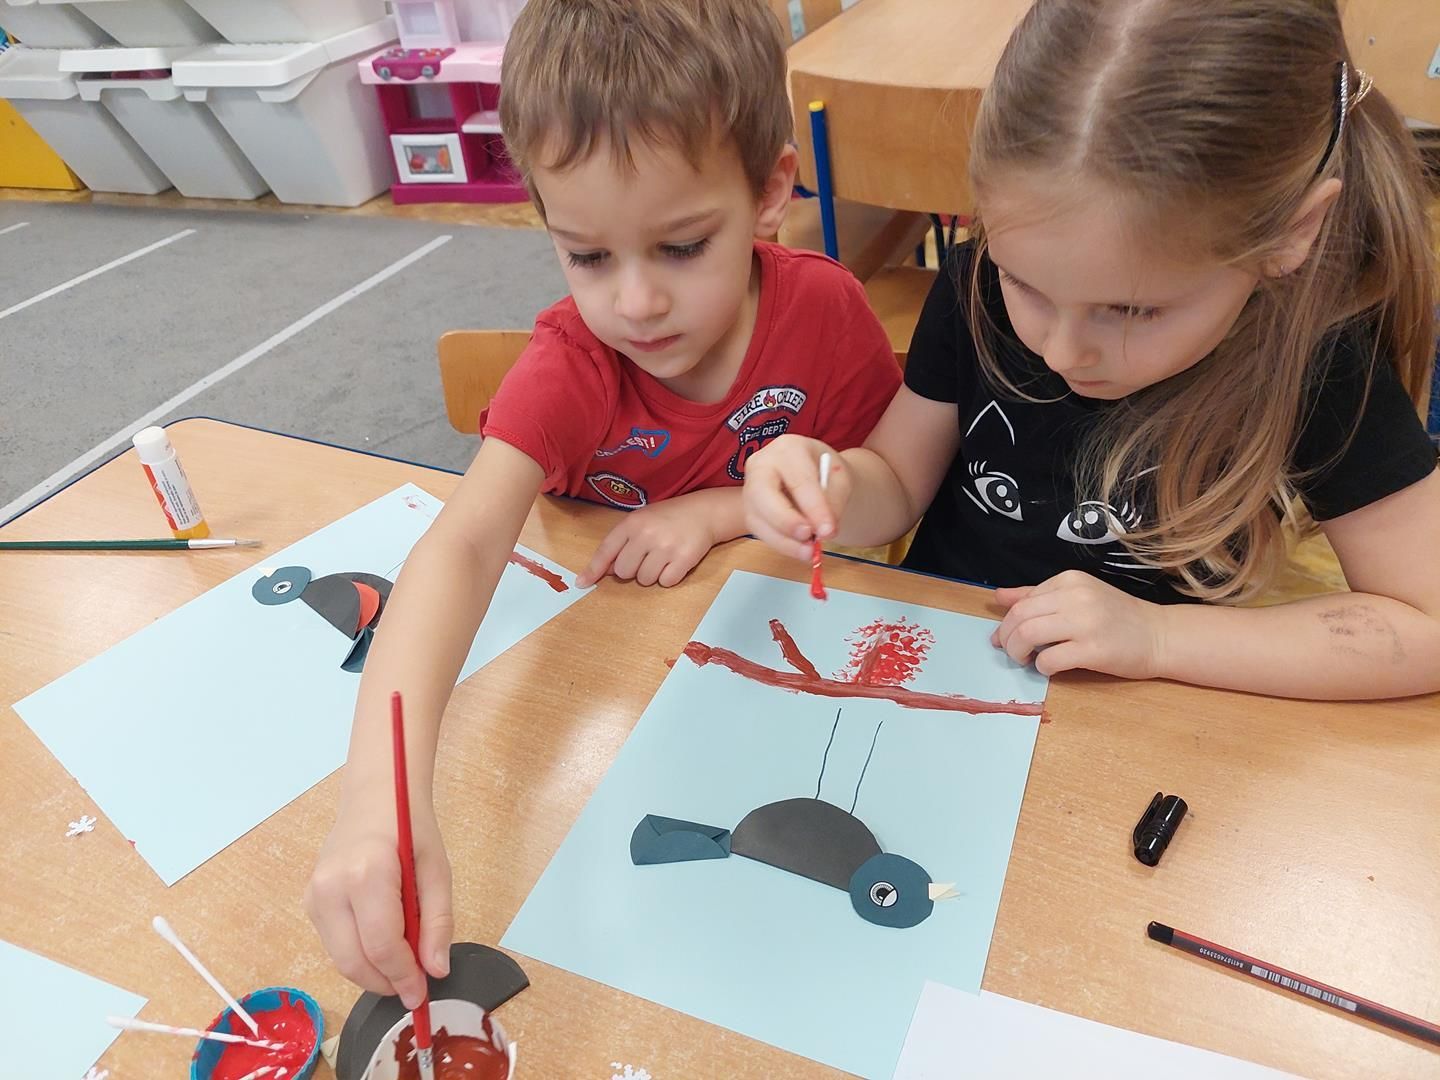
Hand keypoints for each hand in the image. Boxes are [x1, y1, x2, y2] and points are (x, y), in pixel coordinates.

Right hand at [304, 797, 452, 1007]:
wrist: (374, 797)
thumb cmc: (409, 828)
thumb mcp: (437, 871)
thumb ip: (438, 922)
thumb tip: (435, 970)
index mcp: (366, 875)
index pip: (381, 946)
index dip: (403, 977)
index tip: (421, 993)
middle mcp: (331, 888)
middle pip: (353, 961)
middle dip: (385, 983)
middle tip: (412, 988)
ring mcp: (314, 896)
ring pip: (339, 959)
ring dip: (372, 972)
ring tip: (402, 962)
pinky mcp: (309, 902)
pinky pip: (334, 944)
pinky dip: (359, 954)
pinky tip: (382, 941)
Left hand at [577, 499, 717, 587]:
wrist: (704, 512)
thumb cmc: (668, 517)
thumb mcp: (642, 520)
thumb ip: (623, 541)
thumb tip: (606, 570)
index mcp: (632, 523)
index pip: (607, 550)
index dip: (593, 569)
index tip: (582, 583)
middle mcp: (646, 534)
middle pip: (625, 572)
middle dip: (633, 571)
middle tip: (647, 557)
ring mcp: (666, 547)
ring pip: (645, 580)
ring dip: (652, 575)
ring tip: (663, 557)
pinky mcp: (684, 559)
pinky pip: (666, 582)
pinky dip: (669, 577)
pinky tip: (675, 562)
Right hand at [743, 435, 849, 560]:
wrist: (818, 476)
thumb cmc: (828, 473)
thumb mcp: (841, 481)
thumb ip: (834, 502)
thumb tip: (824, 530)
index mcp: (789, 448)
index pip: (799, 480)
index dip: (814, 507)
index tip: (829, 530)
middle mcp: (762, 464)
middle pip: (763, 493)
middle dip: (786, 520)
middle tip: (809, 537)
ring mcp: (751, 488)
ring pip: (758, 518)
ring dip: (784, 540)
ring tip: (810, 552)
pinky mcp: (750, 510)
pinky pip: (760, 531)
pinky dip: (782, 545)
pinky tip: (800, 550)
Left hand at [991, 570, 1167, 678]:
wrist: (1159, 635)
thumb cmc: (1117, 617)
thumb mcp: (1077, 597)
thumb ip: (1037, 596)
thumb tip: (999, 597)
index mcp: (1070, 580)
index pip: (1022, 601)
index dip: (1006, 623)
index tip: (1004, 637)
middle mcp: (1076, 596)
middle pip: (1020, 617)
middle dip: (1007, 639)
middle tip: (1011, 653)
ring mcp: (1086, 622)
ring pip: (1028, 635)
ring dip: (1018, 652)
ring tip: (1026, 660)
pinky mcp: (1094, 649)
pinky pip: (1049, 659)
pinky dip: (1041, 667)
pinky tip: (1050, 668)